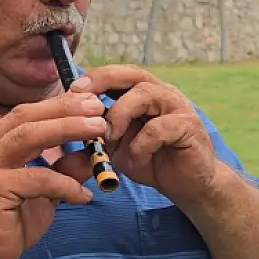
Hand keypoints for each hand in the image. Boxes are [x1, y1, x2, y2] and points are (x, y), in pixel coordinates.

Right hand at [0, 92, 104, 258]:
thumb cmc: (5, 225)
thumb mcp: (42, 193)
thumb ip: (62, 171)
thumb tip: (93, 154)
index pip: (25, 114)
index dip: (58, 104)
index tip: (91, 102)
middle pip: (26, 117)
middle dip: (65, 109)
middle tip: (99, 108)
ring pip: (27, 136)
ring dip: (67, 128)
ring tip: (98, 130)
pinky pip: (36, 179)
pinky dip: (65, 184)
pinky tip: (84, 195)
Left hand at [71, 65, 220, 204]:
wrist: (188, 185)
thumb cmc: (154, 162)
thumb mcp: (118, 150)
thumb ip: (100, 138)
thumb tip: (69, 138)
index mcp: (145, 95)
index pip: (120, 75)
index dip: (96, 77)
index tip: (72, 90)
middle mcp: (162, 95)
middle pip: (133, 74)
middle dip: (104, 80)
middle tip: (81, 94)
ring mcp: (178, 108)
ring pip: (145, 94)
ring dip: (120, 114)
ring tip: (110, 137)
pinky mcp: (189, 126)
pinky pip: (159, 127)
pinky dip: (141, 143)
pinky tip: (137, 157)